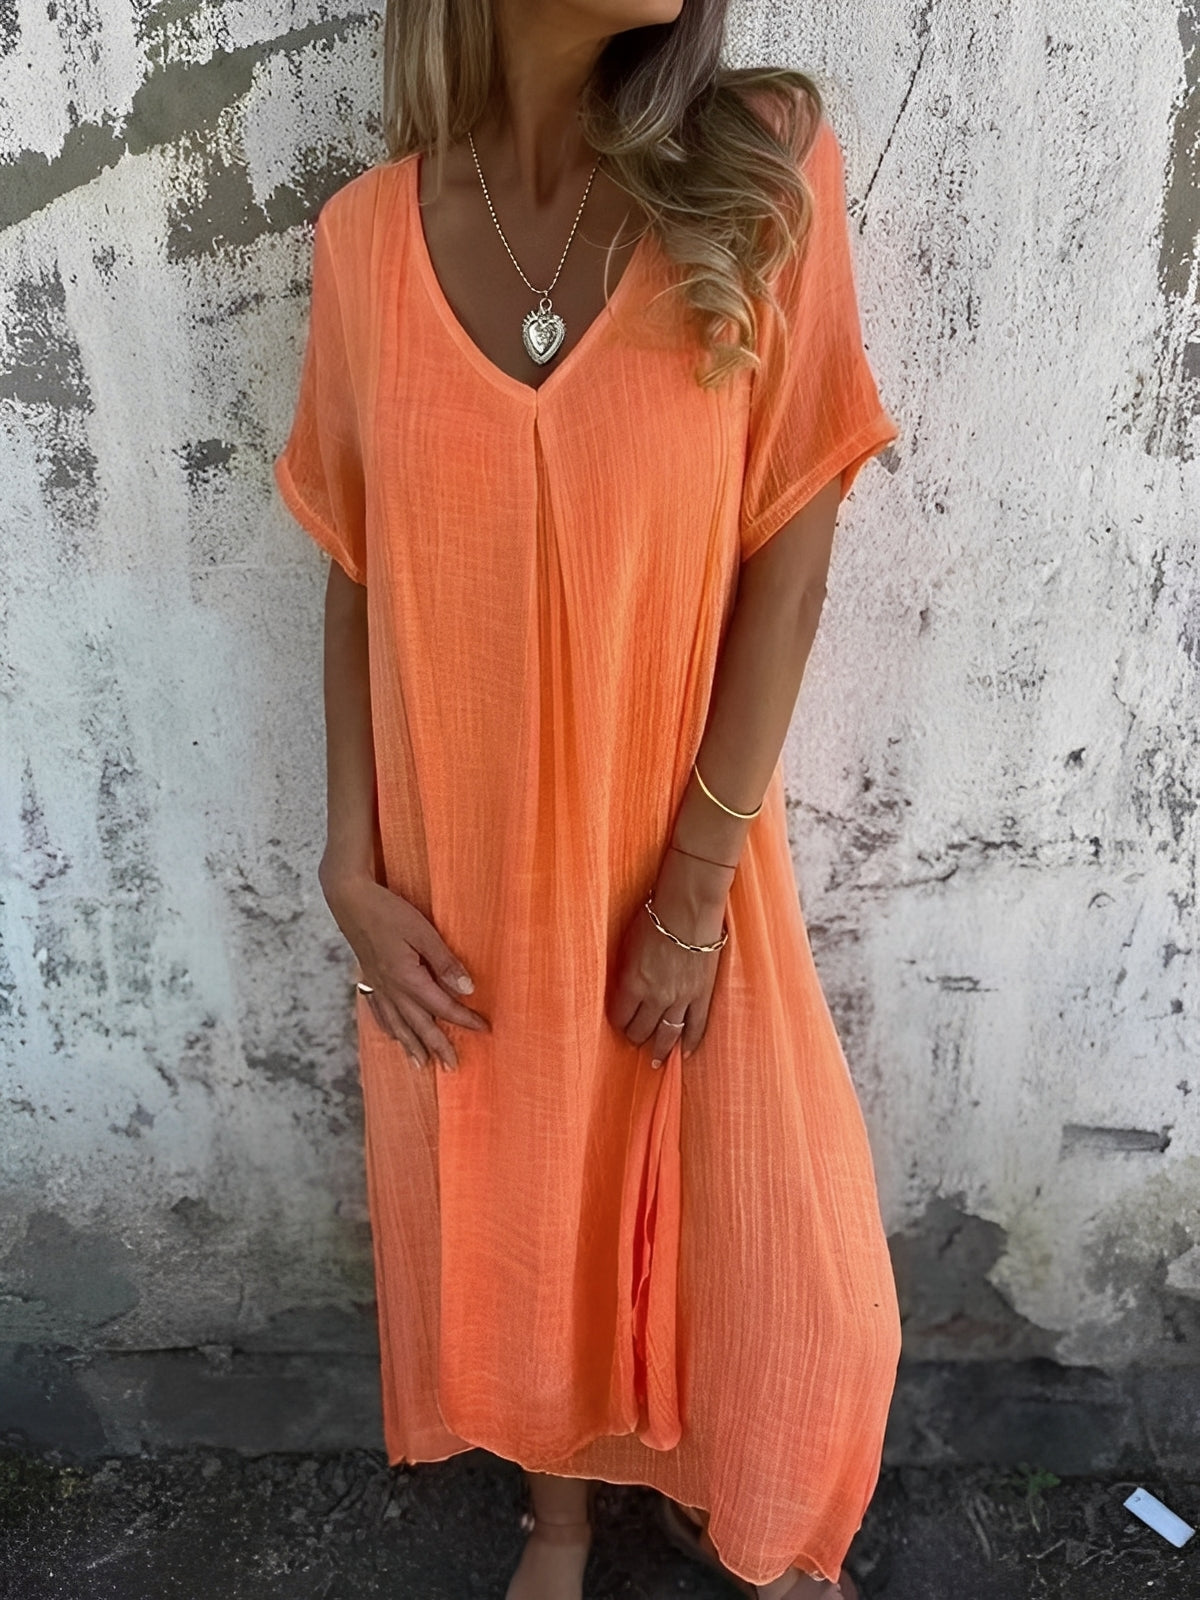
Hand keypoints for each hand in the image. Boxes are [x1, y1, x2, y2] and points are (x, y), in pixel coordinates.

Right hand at [320, 869, 490, 1070]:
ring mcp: (377, 985)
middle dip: (438, 1046)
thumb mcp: (422, 932)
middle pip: (419, 1024)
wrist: (348, 899)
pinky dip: (388, 1027)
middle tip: (453, 1067)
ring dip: (411, 1045)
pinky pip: (379, 1011)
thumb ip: (444, 961)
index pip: (442, 1006)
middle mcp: (391, 988)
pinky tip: (392, 1035)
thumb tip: (467, 989)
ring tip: (422, 1065)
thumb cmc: (387, 911)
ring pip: (397, 1023)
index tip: (484, 1029)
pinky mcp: (369, 977)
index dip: (464, 1019)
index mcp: (407, 978)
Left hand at [606, 847, 732, 1068]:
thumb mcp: (626, 945)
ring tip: (657, 1060)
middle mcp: (655, 996)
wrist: (689, 907)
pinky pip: (697, 1025)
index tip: (620, 1022)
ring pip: (669, 1033)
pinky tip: (686, 1053)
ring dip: (661, 1049)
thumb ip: (624, 973)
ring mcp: (681, 998)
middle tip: (636, 1039)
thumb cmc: (653, 919)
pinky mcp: (703, 994)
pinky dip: (692, 1041)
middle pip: (642, 1030)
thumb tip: (623, 991)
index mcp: (632, 983)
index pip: (620, 1017)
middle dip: (636, 1036)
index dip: (618, 1022)